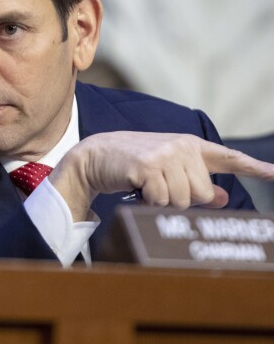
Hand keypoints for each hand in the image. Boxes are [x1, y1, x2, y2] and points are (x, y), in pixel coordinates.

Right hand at [49, 132, 273, 221]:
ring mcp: (165, 154)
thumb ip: (195, 181)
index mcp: (190, 146)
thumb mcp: (166, 170)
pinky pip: (161, 200)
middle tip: (158, 188)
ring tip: (146, 188)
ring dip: (162, 203)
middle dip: (181, 199)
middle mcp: (182, 147)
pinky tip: (137, 188)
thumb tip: (221, 198)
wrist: (94, 156)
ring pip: (182, 200)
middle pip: (202, 194)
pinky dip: (148, 202)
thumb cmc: (131, 165)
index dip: (254, 167)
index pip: (228, 157)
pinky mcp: (148, 165)